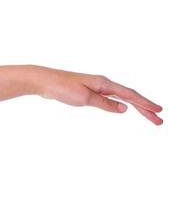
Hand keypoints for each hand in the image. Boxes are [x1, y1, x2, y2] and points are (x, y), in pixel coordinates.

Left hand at [34, 67, 162, 123]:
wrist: (44, 82)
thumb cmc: (62, 88)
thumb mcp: (84, 98)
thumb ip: (105, 103)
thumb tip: (124, 108)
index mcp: (105, 84)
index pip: (130, 96)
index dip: (145, 104)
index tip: (158, 112)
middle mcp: (104, 84)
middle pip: (130, 97)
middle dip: (145, 109)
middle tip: (159, 120)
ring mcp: (98, 88)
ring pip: (123, 98)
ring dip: (136, 107)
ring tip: (149, 116)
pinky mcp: (90, 92)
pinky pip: (112, 98)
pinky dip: (123, 104)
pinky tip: (125, 108)